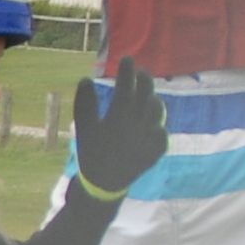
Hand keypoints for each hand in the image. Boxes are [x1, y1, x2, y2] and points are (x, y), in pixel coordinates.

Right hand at [69, 59, 170, 196]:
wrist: (104, 185)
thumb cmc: (90, 154)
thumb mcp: (82, 128)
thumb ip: (85, 103)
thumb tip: (86, 79)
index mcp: (119, 118)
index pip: (127, 86)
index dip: (127, 70)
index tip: (125, 58)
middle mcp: (139, 125)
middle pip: (147, 94)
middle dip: (144, 79)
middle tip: (140, 72)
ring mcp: (151, 138)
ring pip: (158, 110)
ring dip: (152, 98)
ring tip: (146, 95)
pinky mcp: (158, 149)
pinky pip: (162, 130)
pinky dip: (157, 123)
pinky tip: (150, 122)